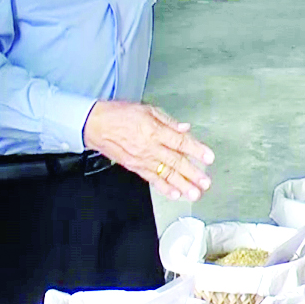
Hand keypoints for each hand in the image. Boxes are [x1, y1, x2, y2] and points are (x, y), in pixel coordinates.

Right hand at [84, 100, 214, 200]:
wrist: (95, 125)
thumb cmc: (120, 114)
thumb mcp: (146, 109)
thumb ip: (168, 121)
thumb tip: (185, 128)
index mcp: (154, 130)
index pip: (180, 141)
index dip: (196, 150)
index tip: (208, 158)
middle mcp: (150, 147)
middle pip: (175, 162)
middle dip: (192, 173)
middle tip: (205, 183)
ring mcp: (142, 159)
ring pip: (165, 174)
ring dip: (182, 185)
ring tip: (194, 194)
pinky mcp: (135, 167)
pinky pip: (151, 179)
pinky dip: (163, 188)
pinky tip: (175, 194)